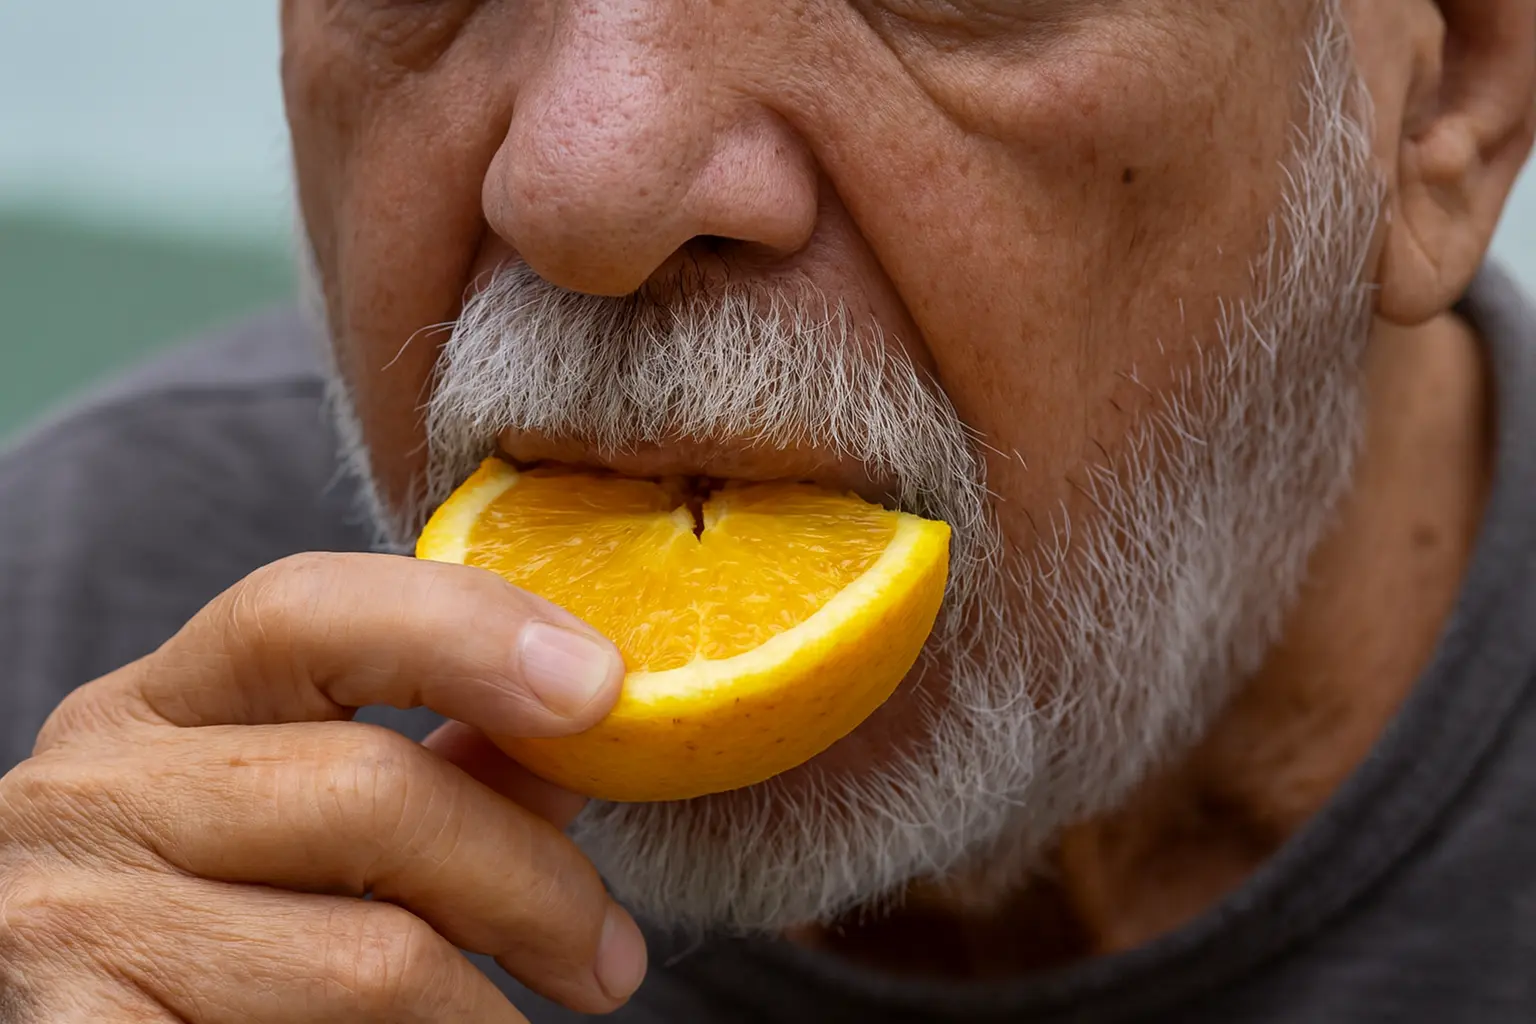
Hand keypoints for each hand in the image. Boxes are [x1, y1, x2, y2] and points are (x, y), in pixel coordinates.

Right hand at [0, 552, 645, 1021]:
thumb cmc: (205, 927)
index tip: (603, 687)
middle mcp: (89, 794)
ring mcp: (67, 926)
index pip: (301, 609)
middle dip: (532, 882)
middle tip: (610, 959)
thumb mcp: (293, 820)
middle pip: (372, 792)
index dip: (466, 628)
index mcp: (151, 708)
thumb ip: (426, 769)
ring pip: (368, 958)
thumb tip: (577, 739)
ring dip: (483, 1009)